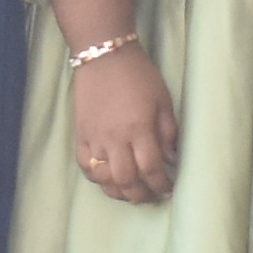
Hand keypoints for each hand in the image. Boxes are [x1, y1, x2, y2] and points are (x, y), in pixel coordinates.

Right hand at [67, 43, 176, 202]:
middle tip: (151, 196)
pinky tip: (108, 178)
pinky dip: (96, 178)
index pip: (151, 169)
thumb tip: (172, 160)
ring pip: (104, 179)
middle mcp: (115, 139)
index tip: (169, 190)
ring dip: (119, 192)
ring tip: (131, 192)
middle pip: (127, 181)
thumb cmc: (139, 75)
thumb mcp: (163, 100)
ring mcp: (94, 139)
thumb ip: (169, 132)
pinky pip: (84, 167)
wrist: (104, 56)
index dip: (162, 185)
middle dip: (141, 195)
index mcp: (139, 129)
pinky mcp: (80, 135)